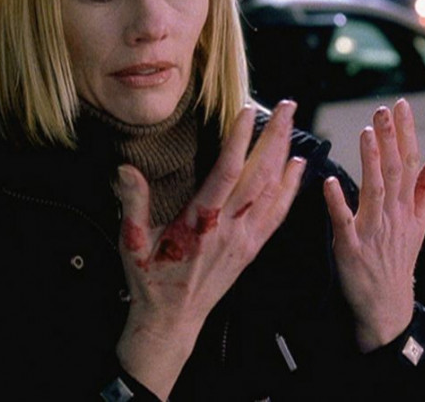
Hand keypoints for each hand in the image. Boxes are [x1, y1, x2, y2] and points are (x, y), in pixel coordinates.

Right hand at [114, 101, 305, 398]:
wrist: (173, 319)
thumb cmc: (152, 278)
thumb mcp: (132, 241)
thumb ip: (133, 203)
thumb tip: (125, 169)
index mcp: (201, 221)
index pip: (226, 171)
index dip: (239, 140)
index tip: (249, 110)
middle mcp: (230, 226)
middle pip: (260, 174)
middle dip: (275, 136)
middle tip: (287, 106)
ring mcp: (245, 238)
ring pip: (273, 191)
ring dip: (286, 155)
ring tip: (294, 124)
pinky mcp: (252, 248)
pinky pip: (278, 214)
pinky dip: (291, 189)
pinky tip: (298, 169)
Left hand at [323, 99, 424, 351]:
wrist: (387, 303)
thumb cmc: (399, 257)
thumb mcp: (419, 222)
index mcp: (408, 206)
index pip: (410, 162)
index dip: (405, 134)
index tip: (401, 106)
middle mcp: (393, 215)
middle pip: (394, 171)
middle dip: (390, 138)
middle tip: (383, 109)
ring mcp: (372, 231)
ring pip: (374, 190)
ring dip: (371, 161)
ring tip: (366, 133)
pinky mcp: (350, 247)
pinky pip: (343, 221)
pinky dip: (337, 202)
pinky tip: (329, 182)